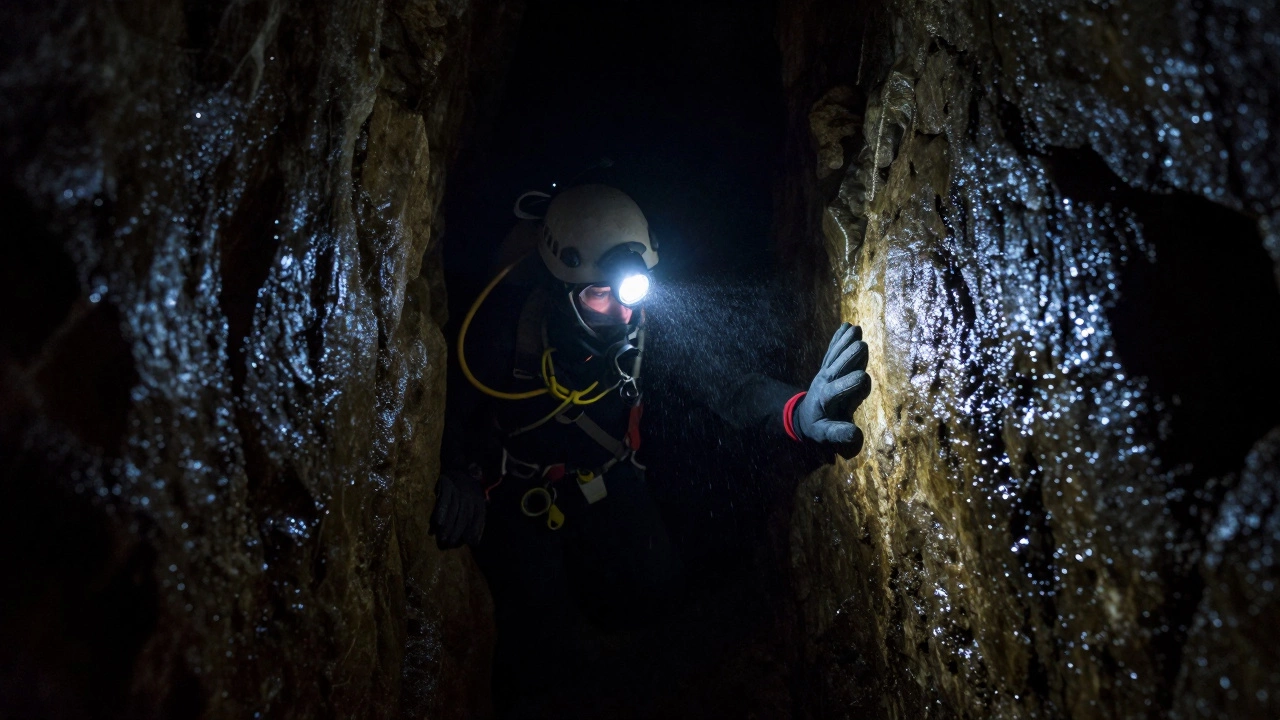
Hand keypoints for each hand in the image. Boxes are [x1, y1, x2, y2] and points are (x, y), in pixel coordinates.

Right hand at [430, 466, 485, 548]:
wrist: (457, 467)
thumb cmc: (466, 491)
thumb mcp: (476, 503)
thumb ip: (476, 520)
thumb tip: (474, 542)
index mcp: (479, 501)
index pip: (478, 518)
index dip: (474, 531)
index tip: (469, 543)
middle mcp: (470, 496)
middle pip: (464, 516)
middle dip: (457, 532)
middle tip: (449, 544)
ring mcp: (458, 490)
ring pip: (454, 510)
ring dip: (448, 526)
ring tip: (442, 538)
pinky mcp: (446, 485)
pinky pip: (444, 500)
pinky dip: (440, 511)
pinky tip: (436, 523)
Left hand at [793, 322, 871, 453]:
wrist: (804, 418)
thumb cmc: (818, 429)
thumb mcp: (825, 436)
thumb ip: (838, 434)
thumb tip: (856, 435)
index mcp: (825, 399)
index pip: (837, 390)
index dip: (849, 385)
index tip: (863, 378)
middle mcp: (824, 383)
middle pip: (837, 368)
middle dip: (848, 357)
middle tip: (861, 345)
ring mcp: (825, 373)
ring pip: (835, 356)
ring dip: (845, 343)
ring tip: (855, 329)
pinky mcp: (827, 368)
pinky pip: (832, 351)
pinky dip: (839, 339)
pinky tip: (846, 326)